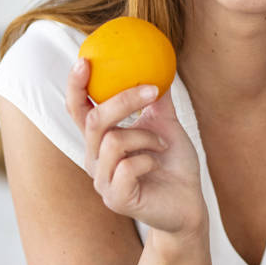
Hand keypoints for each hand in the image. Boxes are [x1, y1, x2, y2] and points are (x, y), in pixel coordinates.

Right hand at [66, 58, 204, 236]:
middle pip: (94, 121)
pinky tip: (157, 163)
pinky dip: (148, 158)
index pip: (78, 110)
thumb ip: (156, 98)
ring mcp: (102, 182)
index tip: (84, 61)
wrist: (189, 203)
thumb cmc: (174, 164)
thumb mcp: (166, 124)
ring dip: (146, 137)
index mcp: (101, 141)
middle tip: (151, 89)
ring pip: (113, 142)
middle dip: (123, 101)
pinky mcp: (115, 199)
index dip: (76, 87)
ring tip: (162, 144)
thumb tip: (157, 63)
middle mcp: (94, 160)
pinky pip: (127, 166)